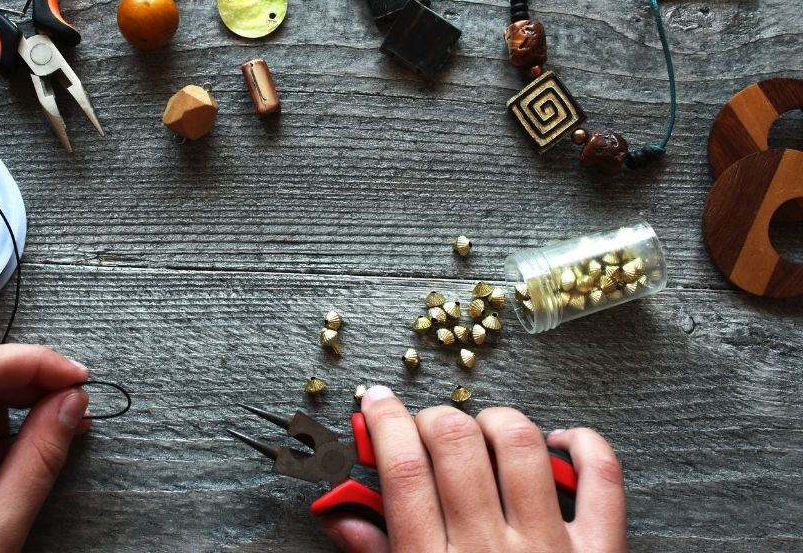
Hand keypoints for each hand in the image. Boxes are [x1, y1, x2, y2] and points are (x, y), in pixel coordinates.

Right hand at [321, 386, 626, 552]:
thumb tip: (340, 512)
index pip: (402, 471)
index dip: (385, 423)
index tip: (376, 402)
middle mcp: (491, 551)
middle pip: (457, 446)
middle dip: (433, 417)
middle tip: (426, 424)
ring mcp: (549, 547)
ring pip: (521, 446)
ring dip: (494, 421)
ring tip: (481, 430)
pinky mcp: (600, 550)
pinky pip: (601, 477)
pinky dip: (584, 444)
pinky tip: (558, 440)